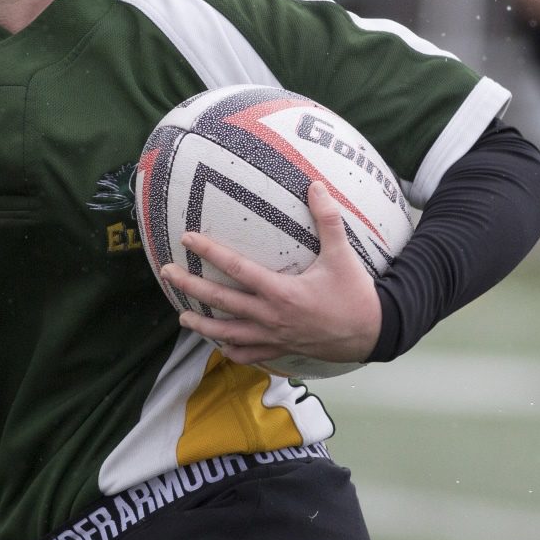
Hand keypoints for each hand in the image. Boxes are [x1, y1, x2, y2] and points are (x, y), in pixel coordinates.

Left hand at [161, 183, 381, 366]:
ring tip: (182, 317)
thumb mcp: (343, 255)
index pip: (236, 268)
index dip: (209, 251)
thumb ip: (328, 219)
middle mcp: (271, 316)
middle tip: (167, 273)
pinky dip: (230, 351)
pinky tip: (219, 345)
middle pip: (221, 302)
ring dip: (202, 325)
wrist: (372, 333)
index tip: (187, 238)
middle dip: (191, 287)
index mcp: (281, 291)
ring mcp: (274, 336)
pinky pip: (249, 354)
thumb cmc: (356, 294)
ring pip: (228, 333)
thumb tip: (315, 185)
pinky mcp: (281, 349)